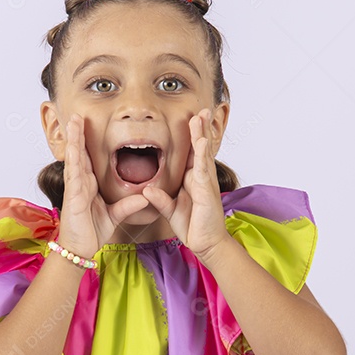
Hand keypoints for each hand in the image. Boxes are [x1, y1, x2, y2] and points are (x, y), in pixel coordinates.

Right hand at [57, 113, 149, 257]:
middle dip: (79, 133)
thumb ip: (129, 204)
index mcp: (88, 184)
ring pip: (75, 158)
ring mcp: (75, 188)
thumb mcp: (115, 215)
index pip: (89, 157)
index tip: (89, 125)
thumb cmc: (91, 231)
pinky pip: (74, 176)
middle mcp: (80, 182)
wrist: (80, 249)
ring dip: (74, 140)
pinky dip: (74, 161)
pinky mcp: (74, 197)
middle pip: (80, 152)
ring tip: (74, 122)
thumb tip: (144, 196)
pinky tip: (74, 149)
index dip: (88, 141)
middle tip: (79, 115)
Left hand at [142, 108, 231, 259]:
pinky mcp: (207, 192)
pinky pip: (202, 171)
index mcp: (192, 179)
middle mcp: (201, 177)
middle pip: (200, 148)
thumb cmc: (192, 226)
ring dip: (202, 135)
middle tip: (200, 109)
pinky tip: (201, 143)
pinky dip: (201, 156)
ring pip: (203, 154)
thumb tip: (146, 190)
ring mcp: (206, 183)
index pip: (191, 153)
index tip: (190, 119)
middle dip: (200, 128)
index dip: (191, 136)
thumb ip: (160, 199)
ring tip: (201, 117)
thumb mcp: (171, 210)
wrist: (206, 244)